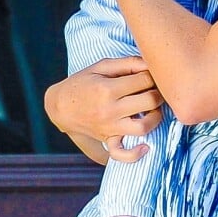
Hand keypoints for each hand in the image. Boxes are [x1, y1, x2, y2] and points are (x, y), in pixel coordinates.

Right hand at [44, 57, 162, 160]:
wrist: (60, 105)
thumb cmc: (83, 82)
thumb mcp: (101, 67)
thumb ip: (127, 63)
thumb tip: (150, 64)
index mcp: (108, 89)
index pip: (144, 80)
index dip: (152, 75)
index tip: (149, 75)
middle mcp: (110, 110)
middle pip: (149, 101)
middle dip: (158, 93)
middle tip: (155, 89)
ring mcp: (109, 127)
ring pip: (143, 127)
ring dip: (155, 117)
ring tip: (153, 109)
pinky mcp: (107, 139)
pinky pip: (122, 153)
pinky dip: (136, 153)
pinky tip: (146, 146)